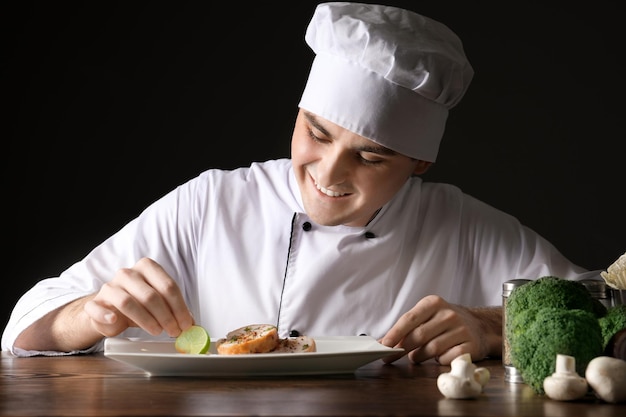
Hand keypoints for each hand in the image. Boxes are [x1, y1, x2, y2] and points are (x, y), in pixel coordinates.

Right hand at [84, 257, 193, 337]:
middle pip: (150, 295)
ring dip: (146, 320)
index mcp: (147, 268)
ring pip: (128, 302)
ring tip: (156, 331)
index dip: (180, 307)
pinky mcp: (94, 303)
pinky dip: (106, 314)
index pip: (168, 286)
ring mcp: (109, 287)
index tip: (186, 324)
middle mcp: (127, 273)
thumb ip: (175, 311)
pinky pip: (97, 308)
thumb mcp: (160, 305)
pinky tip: (115, 320)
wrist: (109, 311)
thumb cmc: (138, 305)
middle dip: (166, 316)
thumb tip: (193, 325)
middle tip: (174, 331)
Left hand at [380, 295, 500, 364]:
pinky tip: (437, 357)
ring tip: (416, 356)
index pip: (409, 319)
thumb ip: (406, 328)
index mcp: (433, 303)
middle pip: (419, 336)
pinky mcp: (471, 346)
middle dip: (403, 348)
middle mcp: (448, 314)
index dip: (394, 334)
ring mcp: (461, 330)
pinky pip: (446, 358)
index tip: (383, 345)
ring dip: (419, 356)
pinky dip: (437, 361)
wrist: (480, 327)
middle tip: (392, 356)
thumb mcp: (427, 317)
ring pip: (431, 349)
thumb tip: (383, 342)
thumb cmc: (445, 322)